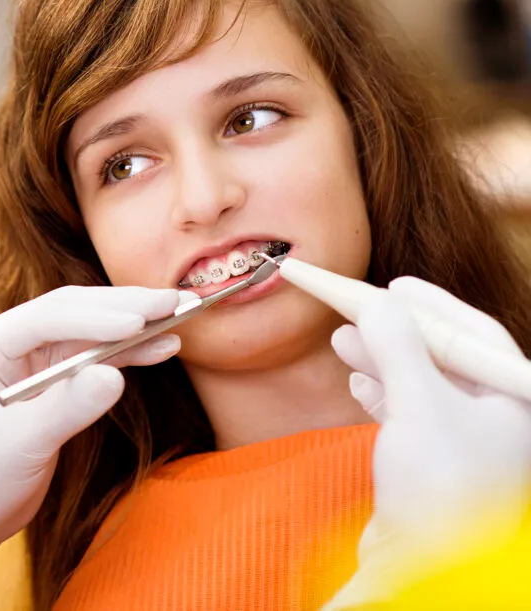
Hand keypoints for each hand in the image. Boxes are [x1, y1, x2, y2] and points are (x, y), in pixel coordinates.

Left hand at [0, 285, 193, 597]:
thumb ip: (66, 408)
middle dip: (122, 308)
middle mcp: (0, 345)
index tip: (139, 321)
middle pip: (68, 313)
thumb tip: (114, 376)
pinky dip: (123, 355)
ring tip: (179, 316)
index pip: (43, 318)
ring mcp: (23, 362)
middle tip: (174, 302)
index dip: (94, 317)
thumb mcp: (20, 448)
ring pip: (84, 332)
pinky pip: (88, 359)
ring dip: (131, 326)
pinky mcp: (44, 382)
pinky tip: (159, 347)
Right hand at [323, 277, 530, 608]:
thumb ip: (398, 346)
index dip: (431, 305)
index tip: (391, 285)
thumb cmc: (440, 490)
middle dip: (396, 332)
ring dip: (381, 361)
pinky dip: (380, 395)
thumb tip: (376, 302)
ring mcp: (466, 446)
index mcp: (512, 400)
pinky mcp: (433, 469)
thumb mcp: (419, 403)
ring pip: (421, 385)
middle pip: (444, 357)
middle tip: (357, 308)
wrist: (425, 569)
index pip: (475, 334)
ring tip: (342, 340)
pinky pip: (408, 416)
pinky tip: (356, 383)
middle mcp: (496, 420)